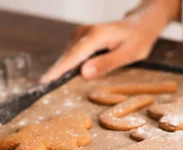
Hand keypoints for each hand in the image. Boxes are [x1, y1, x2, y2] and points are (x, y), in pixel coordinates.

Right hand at [40, 0, 179, 82]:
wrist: (139, 26)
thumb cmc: (137, 41)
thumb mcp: (128, 55)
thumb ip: (106, 64)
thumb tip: (83, 73)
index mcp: (96, 35)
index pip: (72, 56)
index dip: (58, 70)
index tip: (44, 82)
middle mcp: (84, 32)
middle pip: (66, 57)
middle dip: (56, 73)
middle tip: (43, 90)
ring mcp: (80, 33)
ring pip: (68, 57)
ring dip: (64, 71)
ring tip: (56, 85)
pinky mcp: (79, 38)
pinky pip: (71, 55)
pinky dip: (69, 66)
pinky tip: (70, 75)